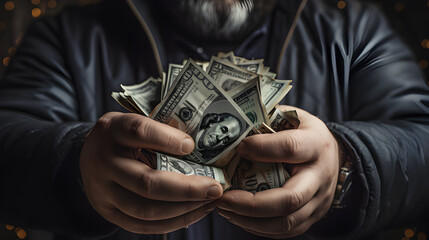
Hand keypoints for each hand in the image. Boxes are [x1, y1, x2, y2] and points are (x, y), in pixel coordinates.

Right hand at [80, 112, 222, 233]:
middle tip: (215, 188)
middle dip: (187, 189)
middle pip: (146, 182)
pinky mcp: (108, 212)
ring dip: (184, 209)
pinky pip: (142, 225)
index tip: (192, 145)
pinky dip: (173, 222)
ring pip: (146, 210)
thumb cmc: (123, 136)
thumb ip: (161, 129)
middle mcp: (103, 162)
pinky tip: (194, 212)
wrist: (89, 155)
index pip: (138, 132)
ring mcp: (103, 191)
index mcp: (112, 130)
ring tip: (210, 202)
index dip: (167, 139)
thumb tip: (203, 147)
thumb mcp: (135, 121)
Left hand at [217, 106, 341, 238]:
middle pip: (290, 198)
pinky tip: (239, 217)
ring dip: (250, 220)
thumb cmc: (303, 132)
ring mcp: (319, 200)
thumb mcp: (291, 117)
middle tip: (224, 198)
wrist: (334, 155)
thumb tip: (233, 128)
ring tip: (225, 209)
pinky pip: (286, 231)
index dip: (262, 149)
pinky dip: (258, 228)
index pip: (290, 148)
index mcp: (315, 143)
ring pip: (286, 222)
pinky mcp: (313, 217)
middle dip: (252, 203)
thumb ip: (267, 120)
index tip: (239, 148)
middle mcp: (320, 175)